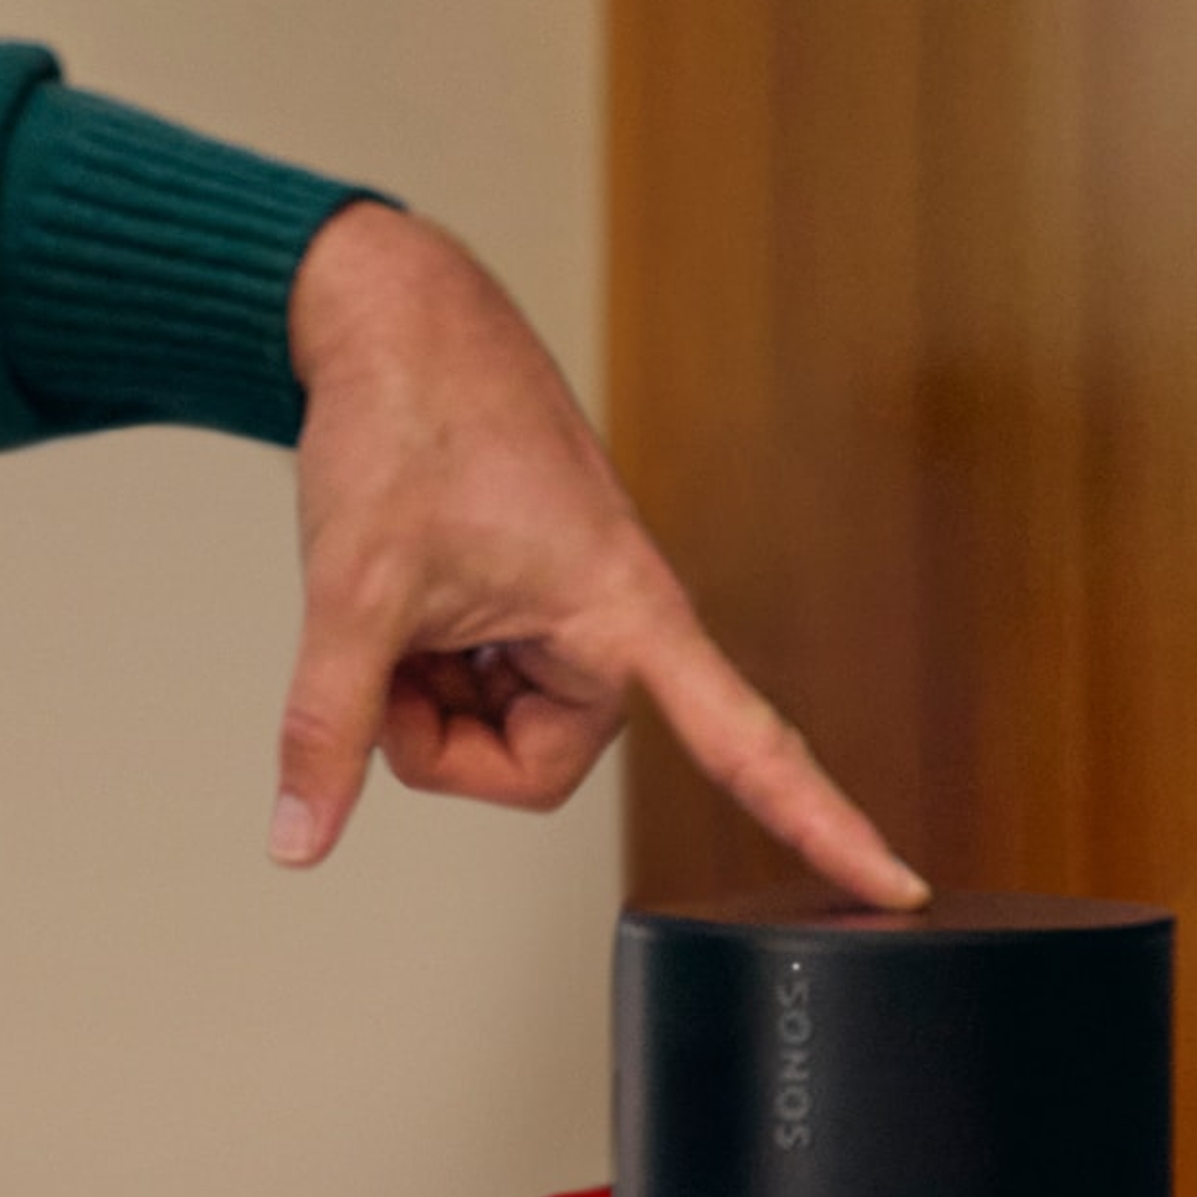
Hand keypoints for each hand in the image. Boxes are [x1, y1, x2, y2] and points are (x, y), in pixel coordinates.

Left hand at [274, 203, 922, 903]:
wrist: (388, 314)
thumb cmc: (407, 420)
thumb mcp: (353, 590)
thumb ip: (332, 726)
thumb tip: (300, 840)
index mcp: (621, 614)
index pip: (745, 741)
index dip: (821, 819)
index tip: (896, 882)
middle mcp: (613, 620)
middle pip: (536, 763)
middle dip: (443, 735)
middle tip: (385, 656)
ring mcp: (565, 611)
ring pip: (497, 727)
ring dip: (425, 690)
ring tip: (393, 598)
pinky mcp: (525, 599)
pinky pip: (478, 680)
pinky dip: (420, 657)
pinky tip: (395, 593)